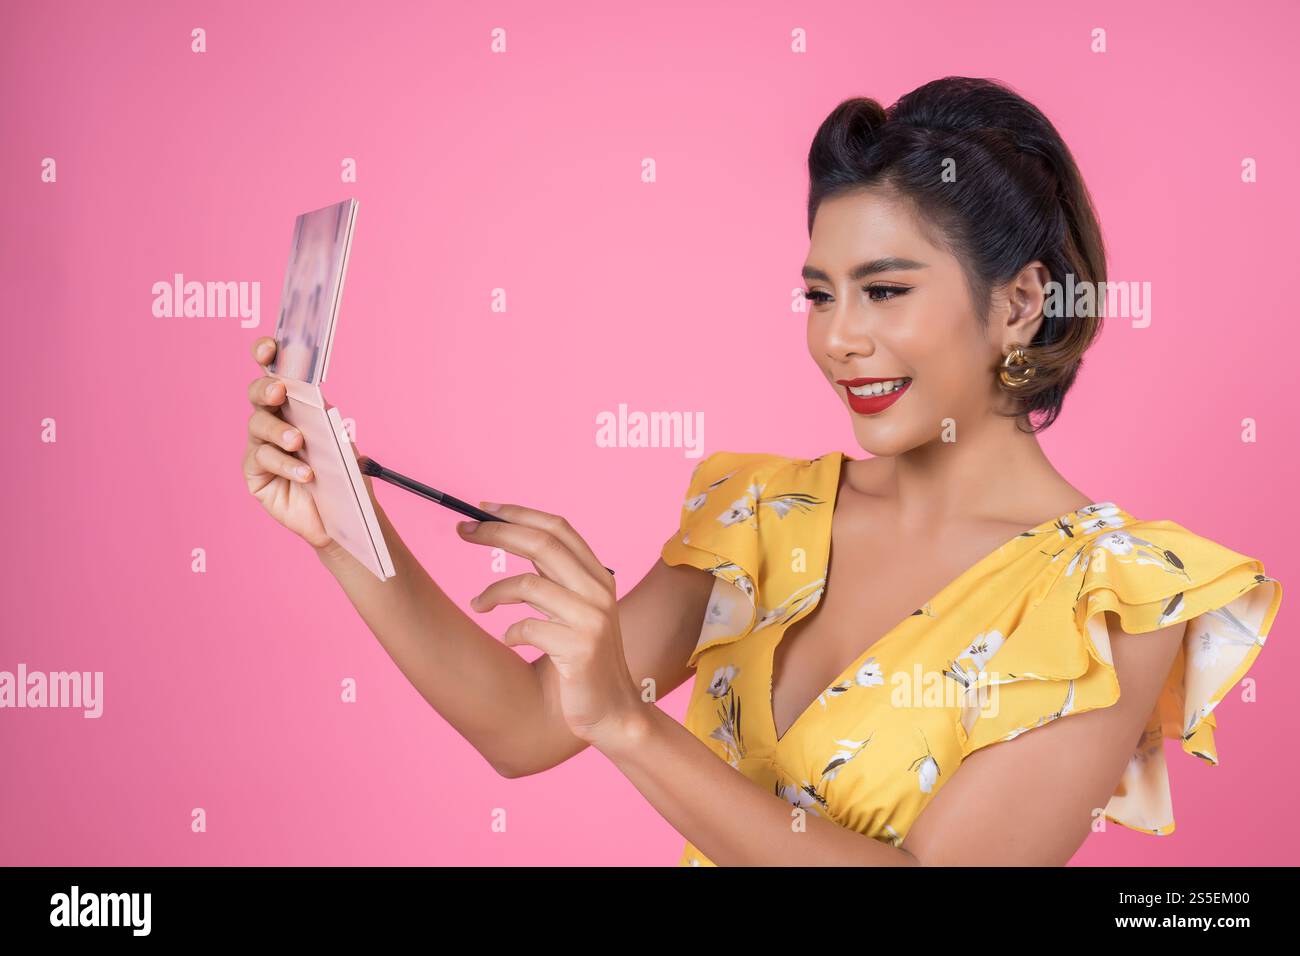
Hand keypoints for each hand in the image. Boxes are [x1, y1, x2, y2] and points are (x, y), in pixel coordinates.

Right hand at [241, 336, 333, 548]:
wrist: (345, 517)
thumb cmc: (344, 476)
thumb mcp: (342, 443)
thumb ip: (327, 420)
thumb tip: (316, 402)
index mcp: (295, 407)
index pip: (275, 373)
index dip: (267, 356)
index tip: (270, 347)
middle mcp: (274, 422)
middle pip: (257, 394)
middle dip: (265, 388)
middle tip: (280, 390)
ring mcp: (260, 447)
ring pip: (257, 425)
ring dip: (279, 431)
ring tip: (299, 442)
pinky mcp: (255, 474)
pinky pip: (261, 459)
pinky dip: (284, 464)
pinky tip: (305, 472)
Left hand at [456, 505, 643, 746]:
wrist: (612, 713)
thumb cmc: (584, 663)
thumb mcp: (574, 611)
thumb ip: (555, 578)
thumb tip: (513, 538)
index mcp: (598, 577)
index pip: (558, 528)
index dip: (519, 513)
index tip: (483, 509)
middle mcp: (599, 591)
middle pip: (541, 544)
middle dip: (497, 532)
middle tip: (462, 530)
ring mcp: (592, 619)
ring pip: (528, 584)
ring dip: (492, 592)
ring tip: (477, 605)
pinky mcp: (580, 648)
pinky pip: (527, 628)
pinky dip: (510, 633)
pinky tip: (510, 642)